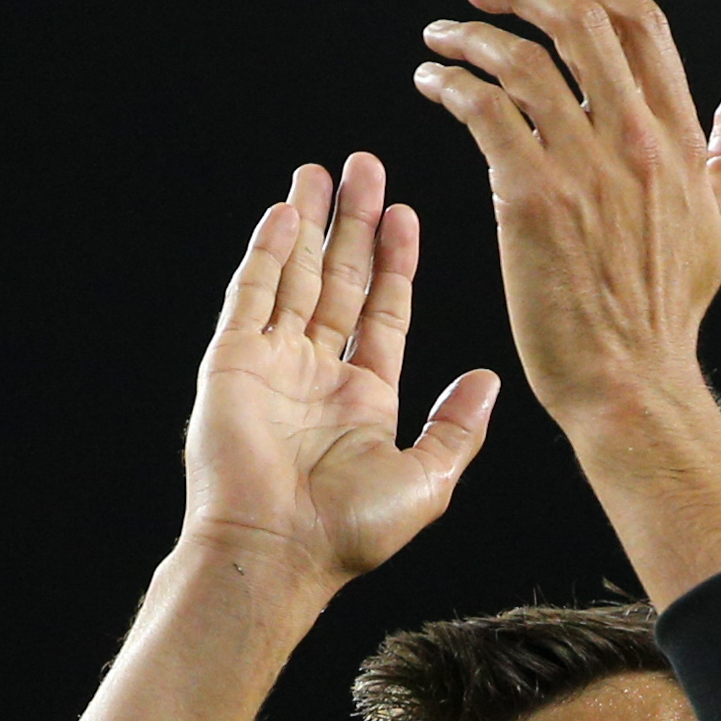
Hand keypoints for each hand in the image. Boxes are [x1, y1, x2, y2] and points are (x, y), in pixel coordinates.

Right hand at [176, 155, 499, 592]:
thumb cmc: (349, 532)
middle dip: (352, 224)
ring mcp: (271, 365)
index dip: (394, 261)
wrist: (277, 553)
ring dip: (309, 223)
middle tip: (365, 167)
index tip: (405, 212)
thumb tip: (488, 380)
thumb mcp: (427, 480)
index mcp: (363, 400)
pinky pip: (251, 294)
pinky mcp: (231, 362)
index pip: (382, 311)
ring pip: (295, 276)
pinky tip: (285, 211)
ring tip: (323, 171)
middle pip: (338, 280)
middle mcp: (316, 375)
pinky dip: (267, 251)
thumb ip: (458, 427)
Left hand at [414, 0, 720, 431]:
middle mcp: (638, 141)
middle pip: (580, 25)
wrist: (631, 381)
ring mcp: (586, 169)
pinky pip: (486, 112)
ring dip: (474, 37)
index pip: (641, 26)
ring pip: (523, 62)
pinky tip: (432, 85)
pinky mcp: (532, 200)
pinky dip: (453, 85)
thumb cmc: (670, 313)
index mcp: (680, 138)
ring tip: (441, 39)